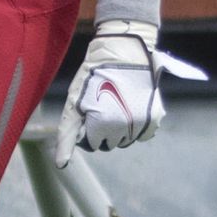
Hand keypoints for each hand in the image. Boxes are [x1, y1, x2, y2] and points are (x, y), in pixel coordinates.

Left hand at [53, 19, 205, 163]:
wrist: (124, 50)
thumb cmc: (93, 75)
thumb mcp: (74, 104)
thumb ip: (67, 136)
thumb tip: (61, 165)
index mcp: (102, 125)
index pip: (93, 144)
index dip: (89, 127)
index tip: (91, 107)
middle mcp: (125, 128)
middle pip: (111, 143)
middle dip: (106, 129)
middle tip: (105, 103)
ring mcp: (143, 123)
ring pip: (127, 140)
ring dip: (122, 128)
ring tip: (118, 102)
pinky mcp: (155, 117)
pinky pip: (144, 135)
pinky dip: (138, 126)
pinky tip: (132, 106)